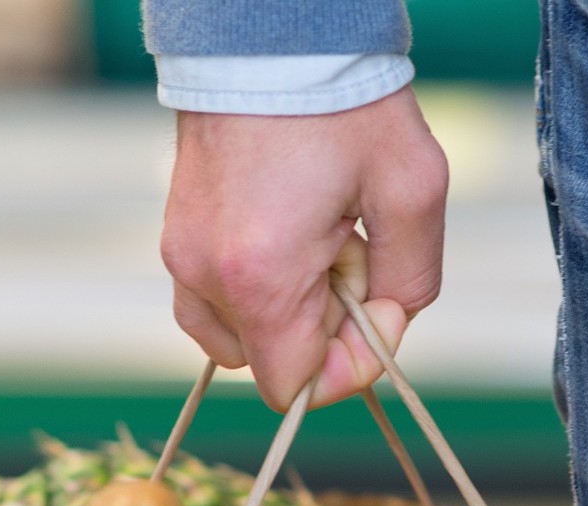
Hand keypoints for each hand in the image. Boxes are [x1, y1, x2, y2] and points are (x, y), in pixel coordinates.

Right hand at [159, 86, 447, 410]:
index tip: (374, 313)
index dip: (345, 371)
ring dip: (290, 313)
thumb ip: (410, 286)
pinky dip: (256, 293)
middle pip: (275, 362)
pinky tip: (288, 239)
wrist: (271, 33)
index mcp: (262, 277)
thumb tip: (381, 331)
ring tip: (318, 242)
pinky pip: (214, 305)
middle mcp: (207, 278)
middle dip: (326, 329)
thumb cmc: (347, 106)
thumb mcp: (412, 195)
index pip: (295, 386)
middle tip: (351, 251)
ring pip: (242, 339)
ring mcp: (181, 258)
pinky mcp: (175, 239)